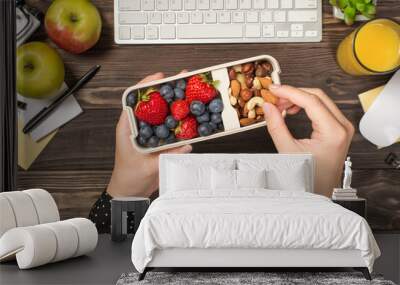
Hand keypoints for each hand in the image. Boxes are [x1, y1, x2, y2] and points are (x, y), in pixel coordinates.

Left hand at [107, 73, 191, 197]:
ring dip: (176, 102)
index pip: (136, 99)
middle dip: (167, 88)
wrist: (130, 192)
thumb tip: (186, 145)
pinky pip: (170, 127)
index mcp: (129, 126)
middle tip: (183, 78)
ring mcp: (149, 132)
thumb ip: (166, 156)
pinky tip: (191, 116)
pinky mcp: (157, 140)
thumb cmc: (130, 177)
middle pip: (152, 102)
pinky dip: (181, 121)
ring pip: (162, 112)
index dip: (147, 85)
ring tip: (191, 92)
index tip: (160, 76)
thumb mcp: (147, 166)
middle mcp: (139, 126)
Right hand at [263, 85, 354, 196]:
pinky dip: (306, 106)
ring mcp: (343, 127)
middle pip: (317, 96)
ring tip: (281, 106)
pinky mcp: (339, 129)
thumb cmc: (308, 177)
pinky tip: (292, 110)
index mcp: (334, 132)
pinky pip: (323, 109)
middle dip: (293, 94)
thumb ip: (276, 125)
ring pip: (320, 100)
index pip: (311, 101)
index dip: (289, 92)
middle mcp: (342, 126)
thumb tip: (268, 107)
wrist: (320, 191)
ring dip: (299, 99)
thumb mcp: (288, 150)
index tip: (273, 89)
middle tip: (274, 97)